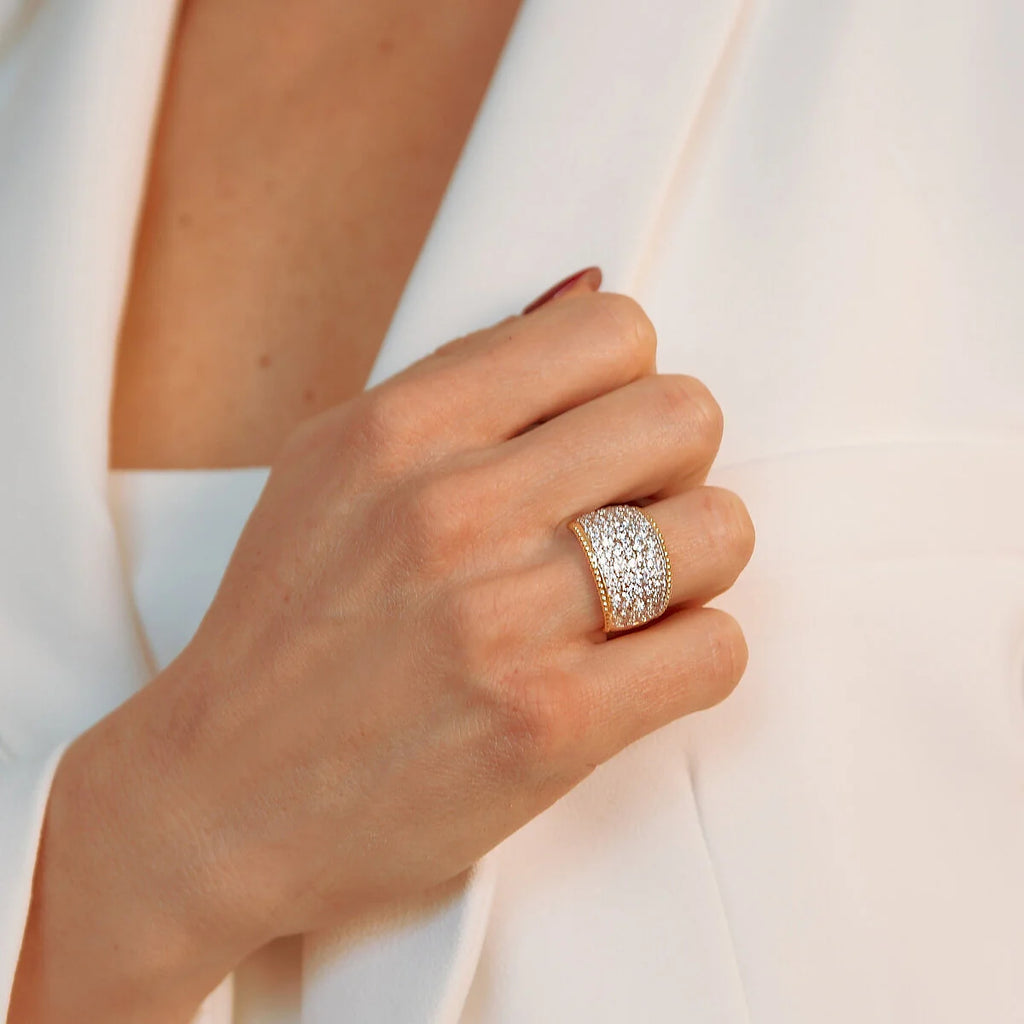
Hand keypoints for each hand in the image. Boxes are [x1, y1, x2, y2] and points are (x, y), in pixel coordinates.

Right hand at [18, 281, 753, 1020]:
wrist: (227, 798)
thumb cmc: (285, 633)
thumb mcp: (330, 466)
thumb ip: (459, 374)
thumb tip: (578, 290)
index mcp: (404, 430)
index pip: (613, 331)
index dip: (626, 384)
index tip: (600, 437)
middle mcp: (458, 510)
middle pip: (685, 418)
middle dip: (674, 466)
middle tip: (627, 514)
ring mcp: (508, 619)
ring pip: (722, 531)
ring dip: (694, 564)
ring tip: (630, 598)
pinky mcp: (553, 724)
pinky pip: (717, 650)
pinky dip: (692, 656)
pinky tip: (633, 668)